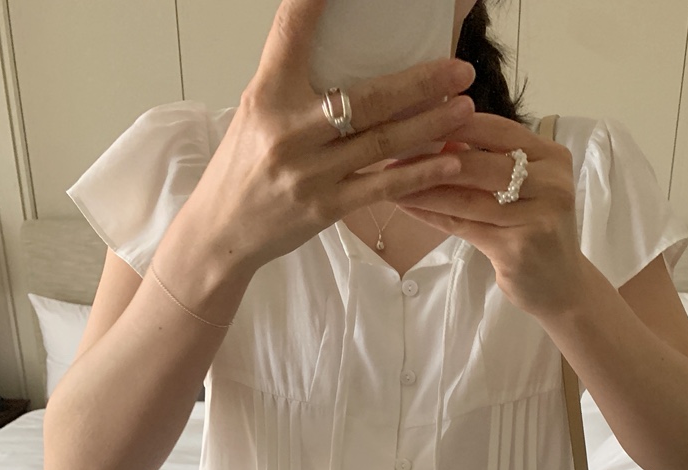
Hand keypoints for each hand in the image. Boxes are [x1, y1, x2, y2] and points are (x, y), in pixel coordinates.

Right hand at [180, 0, 475, 274]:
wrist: (222, 230)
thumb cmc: (244, 166)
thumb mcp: (257, 111)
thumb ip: (294, 82)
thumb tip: (339, 46)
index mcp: (267, 95)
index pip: (293, 33)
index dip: (314, 2)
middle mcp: (288, 131)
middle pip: (366, 98)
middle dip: (420, 82)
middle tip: (458, 69)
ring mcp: (309, 173)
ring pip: (382, 143)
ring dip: (430, 124)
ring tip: (465, 107)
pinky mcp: (325, 208)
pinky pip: (381, 188)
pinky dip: (418, 174)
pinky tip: (449, 161)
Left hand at [393, 113, 587, 318]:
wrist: (561, 287)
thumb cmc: (535, 232)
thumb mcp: (523, 189)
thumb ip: (490, 162)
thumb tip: (439, 135)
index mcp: (551, 157)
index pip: (497, 129)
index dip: (454, 121)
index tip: (415, 117)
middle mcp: (551, 182)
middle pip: (479, 163)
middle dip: (431, 155)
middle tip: (392, 149)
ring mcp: (537, 216)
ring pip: (467, 196)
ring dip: (424, 187)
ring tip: (390, 180)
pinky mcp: (517, 247)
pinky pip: (463, 225)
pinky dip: (432, 214)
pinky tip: (406, 206)